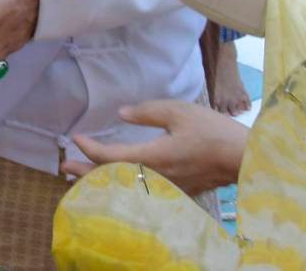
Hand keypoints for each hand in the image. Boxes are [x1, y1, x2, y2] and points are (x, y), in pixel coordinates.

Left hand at [63, 99, 248, 197]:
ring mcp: (163, 189)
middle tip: (64, 167)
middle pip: (110, 180)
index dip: (88, 148)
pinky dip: (119, 187)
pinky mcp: (174, 192)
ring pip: (122, 188)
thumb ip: (147, 112)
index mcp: (151, 156)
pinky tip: (115, 182)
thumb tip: (121, 113)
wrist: (241, 158)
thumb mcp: (178, 112)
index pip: (109, 157)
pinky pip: (138, 192)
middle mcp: (153, 178)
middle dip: (84, 173)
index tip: (75, 138)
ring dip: (99, 182)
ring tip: (81, 178)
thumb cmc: (211, 131)